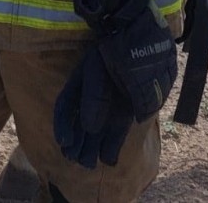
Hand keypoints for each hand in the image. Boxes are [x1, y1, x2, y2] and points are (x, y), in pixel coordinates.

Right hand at [54, 45, 132, 167]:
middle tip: (76, 159)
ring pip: (95, 134)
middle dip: (76, 143)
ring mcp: (108, 106)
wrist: (145, 43)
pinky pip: (116, 134)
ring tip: (88, 164)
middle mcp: (90, 98)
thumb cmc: (117, 52)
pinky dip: (112, 148)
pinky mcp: (125, 114)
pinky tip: (110, 161)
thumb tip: (89, 127)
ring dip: (90, 149)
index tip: (66, 143)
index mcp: (78, 84)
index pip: (65, 108)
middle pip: (78, 125)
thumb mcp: (100, 69)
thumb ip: (94, 96)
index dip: (63, 126)